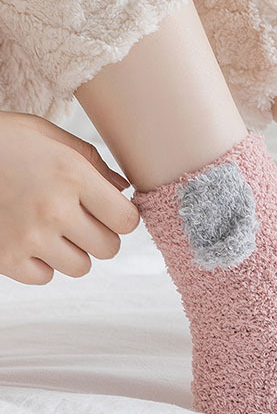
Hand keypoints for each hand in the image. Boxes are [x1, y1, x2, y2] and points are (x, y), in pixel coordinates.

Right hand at [0, 111, 139, 284]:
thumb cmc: (1, 140)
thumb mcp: (48, 135)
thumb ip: (92, 161)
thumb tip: (122, 189)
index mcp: (72, 176)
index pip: (127, 220)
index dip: (123, 217)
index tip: (110, 210)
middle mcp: (53, 210)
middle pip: (109, 248)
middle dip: (101, 235)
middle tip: (81, 220)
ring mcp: (27, 238)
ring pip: (80, 267)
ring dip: (73, 251)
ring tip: (54, 229)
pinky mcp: (3, 259)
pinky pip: (43, 277)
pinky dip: (41, 264)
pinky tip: (29, 240)